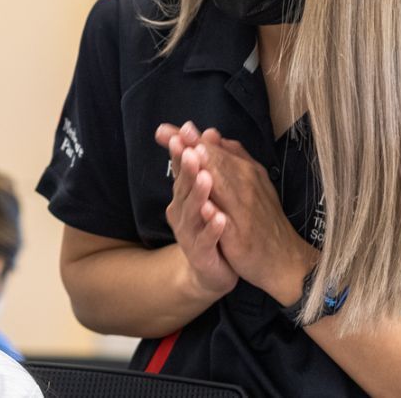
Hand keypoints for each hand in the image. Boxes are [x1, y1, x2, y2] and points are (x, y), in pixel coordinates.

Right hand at [154, 123, 238, 298]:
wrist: (213, 270)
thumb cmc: (211, 227)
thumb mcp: (210, 192)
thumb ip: (207, 163)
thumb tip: (208, 131)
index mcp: (184, 195)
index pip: (181, 169)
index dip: (180, 152)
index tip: (181, 133)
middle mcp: (181, 212)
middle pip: (183, 187)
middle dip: (188, 169)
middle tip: (192, 151)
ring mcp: (189, 233)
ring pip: (192, 211)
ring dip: (199, 194)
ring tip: (206, 178)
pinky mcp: (201, 253)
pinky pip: (206, 239)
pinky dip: (212, 228)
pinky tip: (220, 218)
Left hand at [173, 126, 317, 305]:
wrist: (284, 259)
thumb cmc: (262, 218)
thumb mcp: (249, 182)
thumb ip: (230, 157)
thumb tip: (210, 132)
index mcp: (244, 171)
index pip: (214, 151)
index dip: (191, 139)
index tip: (165, 129)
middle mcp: (246, 186)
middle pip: (217, 164)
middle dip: (195, 148)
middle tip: (175, 136)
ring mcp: (244, 210)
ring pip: (224, 188)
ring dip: (208, 172)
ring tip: (191, 156)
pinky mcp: (242, 236)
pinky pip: (228, 223)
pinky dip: (217, 214)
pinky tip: (205, 206)